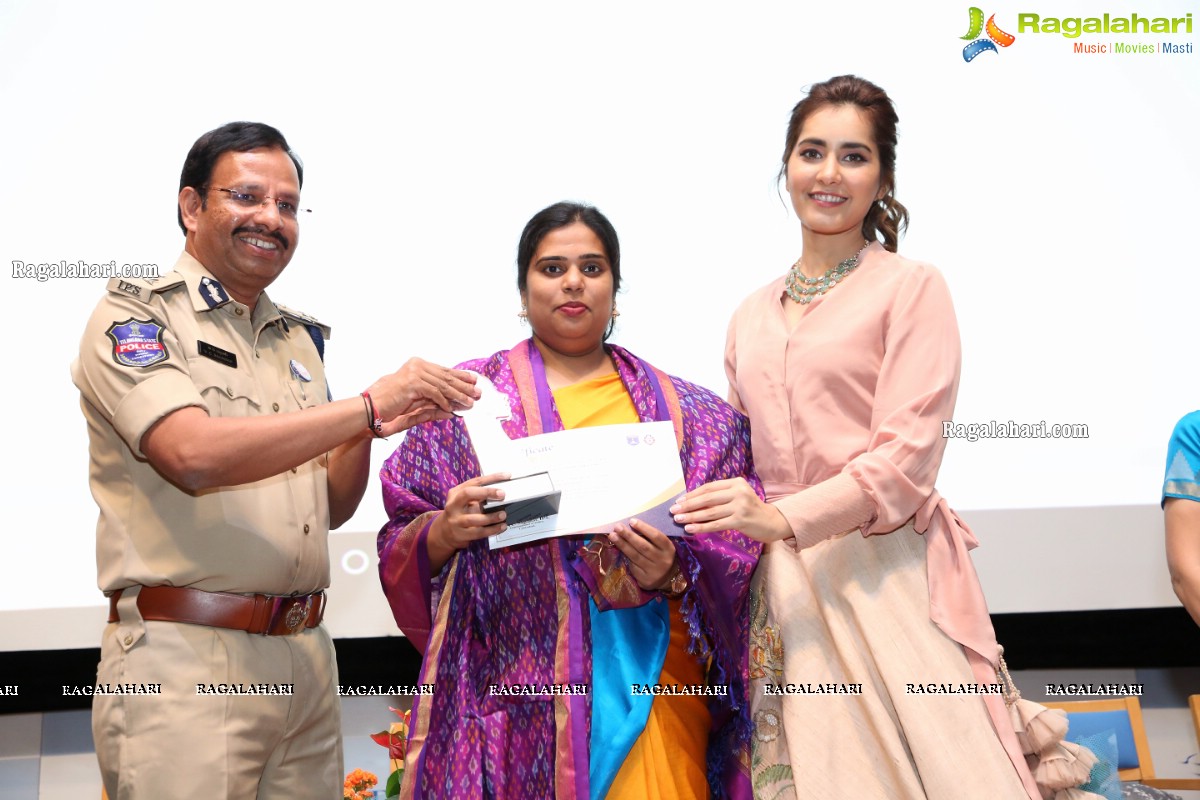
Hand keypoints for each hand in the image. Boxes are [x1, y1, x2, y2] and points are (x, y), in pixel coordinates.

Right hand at [368, 358, 479, 429]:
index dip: (460, 376)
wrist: (371, 408)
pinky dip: (444, 401)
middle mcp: (417, 365)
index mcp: (417, 365)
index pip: (443, 371)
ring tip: (470, 402)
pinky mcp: (412, 383)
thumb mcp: (416, 404)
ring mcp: (414, 372)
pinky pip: (434, 393)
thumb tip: (451, 410)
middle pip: (446, 376)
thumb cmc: (390, 406)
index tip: (473, 381)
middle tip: (477, 393)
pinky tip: (451, 409)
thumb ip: (432, 405)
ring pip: (443, 385)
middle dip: (463, 386)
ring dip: (458, 395)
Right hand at [429, 473, 510, 552]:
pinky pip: (478, 532)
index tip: (507, 476)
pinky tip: (501, 527)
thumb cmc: (459, 512)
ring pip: (474, 518)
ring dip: (491, 517)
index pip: (475, 481)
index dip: (492, 478)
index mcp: (456, 493)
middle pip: (468, 494)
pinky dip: (491, 530)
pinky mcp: (460, 534)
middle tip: (502, 494)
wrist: (443, 532)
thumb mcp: (464, 501)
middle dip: (486, 492)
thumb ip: (478, 495)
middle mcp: (453, 505)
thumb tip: (502, 490)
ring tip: (503, 515)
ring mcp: (456, 520)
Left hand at [607, 518, 677, 590]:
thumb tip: (632, 524)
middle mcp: (663, 560)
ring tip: (612, 536)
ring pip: (635, 556)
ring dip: (622, 545)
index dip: (644, 528)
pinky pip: (632, 566)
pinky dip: (625, 556)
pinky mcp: (645, 580)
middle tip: (617, 527)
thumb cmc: (660, 555)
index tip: (632, 521)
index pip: (656, 536)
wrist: (666, 578)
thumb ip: (650, 537)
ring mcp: (654, 571)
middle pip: (643, 546)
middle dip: (629, 536)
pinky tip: (617, 549)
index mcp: (668, 548)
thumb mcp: (661, 546)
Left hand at [669, 478, 791, 541]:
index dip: (692, 494)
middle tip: (673, 511)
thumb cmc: (750, 510)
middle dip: (688, 505)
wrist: (772, 522)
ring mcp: (740, 506)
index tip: (679, 501)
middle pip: (707, 498)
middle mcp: (738, 491)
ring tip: (678, 520)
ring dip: (691, 516)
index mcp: (736, 482)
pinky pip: (716, 524)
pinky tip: (691, 529)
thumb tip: (692, 501)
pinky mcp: (741, 520)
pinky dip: (702, 527)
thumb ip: (720, 496)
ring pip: (710, 512)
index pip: (709, 488)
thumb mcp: (738, 496)